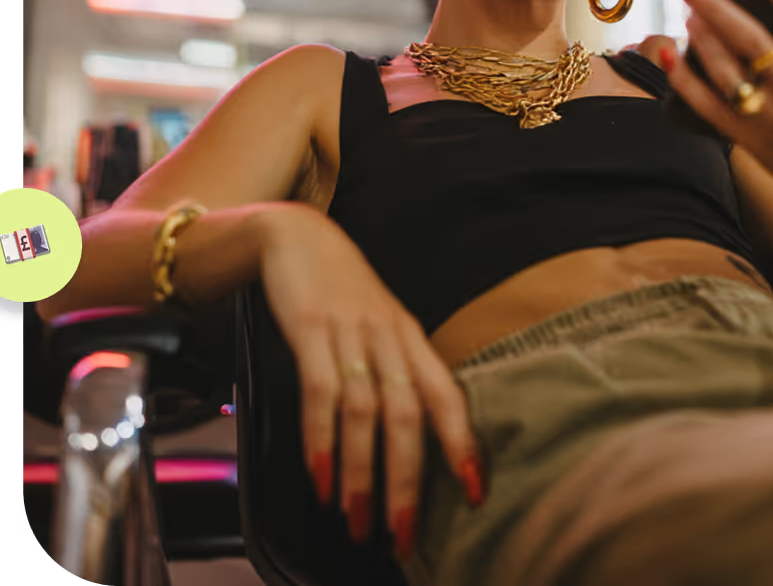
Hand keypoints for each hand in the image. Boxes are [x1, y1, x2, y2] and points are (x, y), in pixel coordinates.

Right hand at [257, 207, 483, 556]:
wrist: (298, 236)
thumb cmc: (344, 291)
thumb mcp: (381, 327)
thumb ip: (397, 372)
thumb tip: (413, 438)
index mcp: (411, 339)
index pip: (447, 395)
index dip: (462, 444)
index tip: (474, 494)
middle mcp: (389, 337)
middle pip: (409, 414)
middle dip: (408, 481)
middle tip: (402, 536)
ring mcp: (350, 332)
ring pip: (366, 411)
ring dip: (362, 473)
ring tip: (357, 522)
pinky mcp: (310, 328)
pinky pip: (319, 391)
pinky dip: (320, 440)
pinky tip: (319, 479)